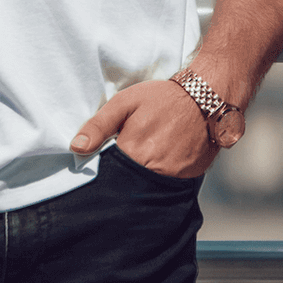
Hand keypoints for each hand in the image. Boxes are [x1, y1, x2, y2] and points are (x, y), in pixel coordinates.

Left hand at [69, 79, 218, 178]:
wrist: (205, 97)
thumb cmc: (161, 98)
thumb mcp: (124, 103)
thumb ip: (98, 126)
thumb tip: (76, 148)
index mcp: (134, 152)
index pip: (109, 173)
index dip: (104, 168)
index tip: (103, 161)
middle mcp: (155, 169)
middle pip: (129, 182)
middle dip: (123, 174)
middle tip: (129, 153)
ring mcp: (176, 176)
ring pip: (150, 185)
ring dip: (144, 175)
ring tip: (147, 154)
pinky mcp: (191, 176)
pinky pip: (171, 183)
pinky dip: (164, 174)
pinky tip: (163, 158)